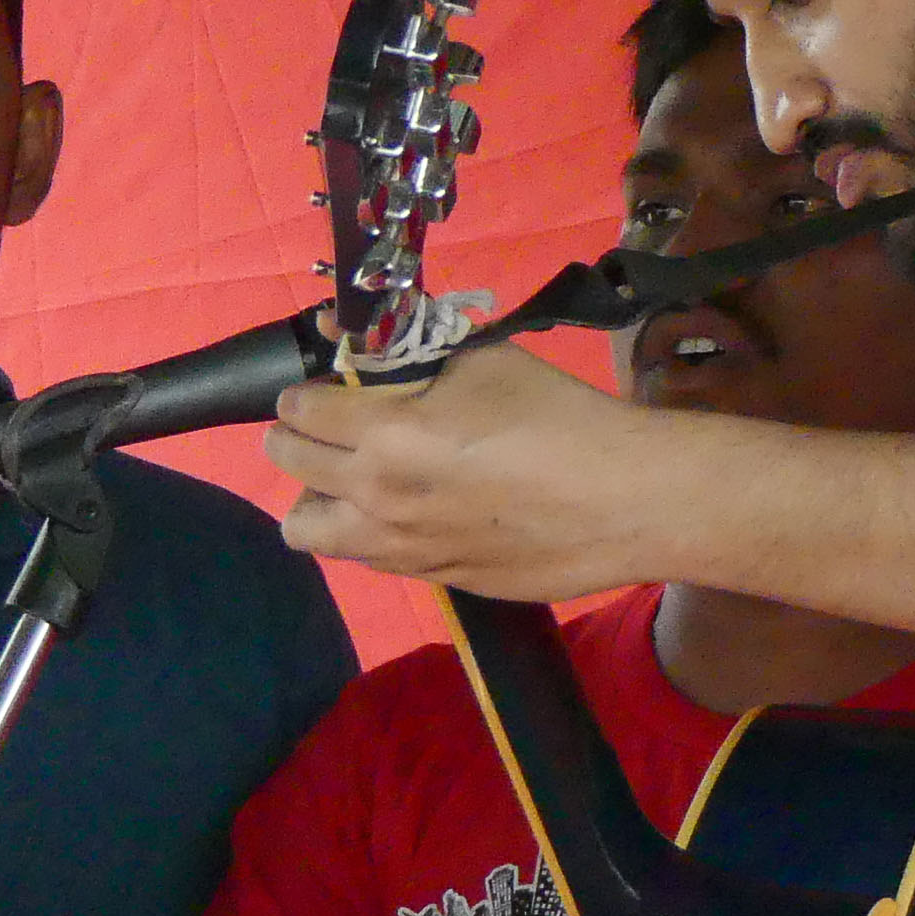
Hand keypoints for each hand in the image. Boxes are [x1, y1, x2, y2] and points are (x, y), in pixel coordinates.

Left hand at [265, 343, 683, 601]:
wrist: (624, 502)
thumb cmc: (560, 419)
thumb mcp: (485, 361)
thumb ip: (415, 352)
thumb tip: (361, 335)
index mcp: (385, 434)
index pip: (302, 410)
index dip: (303, 393)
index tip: (319, 388)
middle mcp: (376, 496)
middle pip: (289, 466)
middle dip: (292, 437)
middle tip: (318, 426)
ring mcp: (401, 547)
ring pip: (307, 531)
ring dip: (310, 499)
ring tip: (340, 482)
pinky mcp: (431, 579)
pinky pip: (363, 558)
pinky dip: (359, 533)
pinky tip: (394, 513)